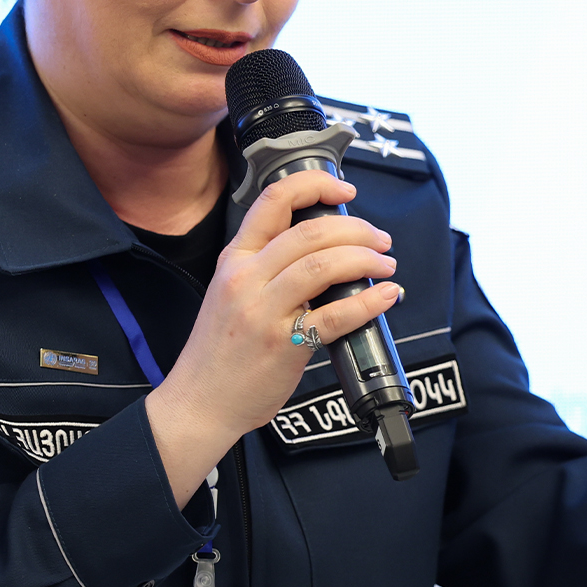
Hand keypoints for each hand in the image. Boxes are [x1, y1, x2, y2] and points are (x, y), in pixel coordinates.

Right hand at [145, 170, 401, 505]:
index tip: (344, 189)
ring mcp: (264, 311)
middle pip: (310, 231)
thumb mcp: (230, 292)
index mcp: (235, 259)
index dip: (315, 185)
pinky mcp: (284, 345)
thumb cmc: (220, 350)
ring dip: (366, 260)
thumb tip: (323, 246)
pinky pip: (336, 315)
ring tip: (385, 266)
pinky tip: (385, 297)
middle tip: (379, 240)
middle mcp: (246, 278)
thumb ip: (266, 266)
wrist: (200, 401)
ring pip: (324, 265)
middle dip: (356, 229)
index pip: (273, 200)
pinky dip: (368, 302)